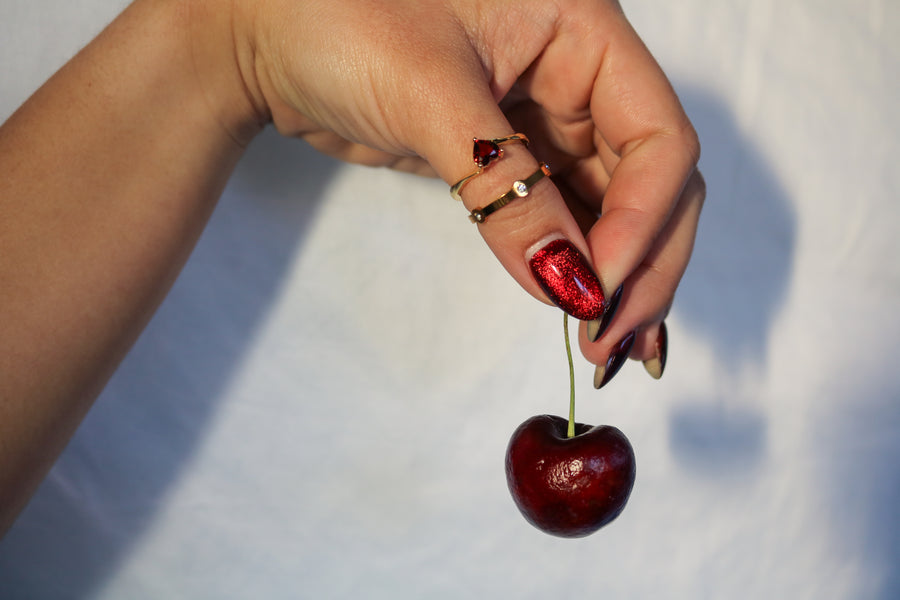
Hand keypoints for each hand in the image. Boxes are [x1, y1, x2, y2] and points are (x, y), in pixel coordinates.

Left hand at [222, 0, 703, 377]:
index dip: (644, 220)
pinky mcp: (514, 159)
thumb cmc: (335, 16)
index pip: (658, 137)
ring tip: (607, 347)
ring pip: (616, 209)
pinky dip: (575, 267)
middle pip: (653, 182)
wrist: (264, 33)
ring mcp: (548, 121)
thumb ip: (505, 190)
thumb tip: (569, 285)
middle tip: (611, 341)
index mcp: (581, 30)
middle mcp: (578, 74)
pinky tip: (581, 311)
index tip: (598, 289)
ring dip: (617, 278)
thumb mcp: (429, 97)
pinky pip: (566, 218)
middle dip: (642, 264)